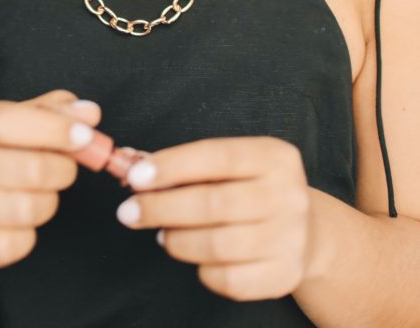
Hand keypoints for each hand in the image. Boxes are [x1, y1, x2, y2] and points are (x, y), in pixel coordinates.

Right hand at [0, 89, 101, 267]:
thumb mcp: (14, 119)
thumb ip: (54, 111)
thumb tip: (90, 114)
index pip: (7, 122)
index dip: (53, 129)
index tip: (85, 137)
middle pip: (29, 170)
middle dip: (63, 170)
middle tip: (66, 168)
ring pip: (27, 209)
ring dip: (49, 202)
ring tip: (42, 193)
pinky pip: (14, 245)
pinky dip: (30, 234)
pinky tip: (21, 220)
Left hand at [115, 136, 313, 300]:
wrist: (307, 231)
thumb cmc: (251, 189)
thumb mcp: (229, 165)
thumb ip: (183, 165)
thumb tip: (130, 165)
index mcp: (274, 157)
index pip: (217, 156)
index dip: (173, 166)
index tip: (135, 177)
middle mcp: (288, 195)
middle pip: (214, 203)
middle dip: (162, 208)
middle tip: (128, 212)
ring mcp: (291, 238)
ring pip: (218, 244)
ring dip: (177, 240)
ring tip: (162, 234)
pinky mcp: (284, 275)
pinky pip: (230, 279)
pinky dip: (202, 270)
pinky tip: (195, 257)